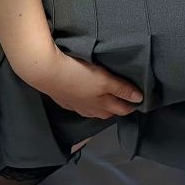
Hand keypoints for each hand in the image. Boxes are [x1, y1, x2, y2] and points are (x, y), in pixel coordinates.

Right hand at [26, 46, 143, 118]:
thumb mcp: (104, 80)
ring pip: (90, 110)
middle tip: (124, 101)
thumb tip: (139, 99)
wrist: (46, 72)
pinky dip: (83, 103)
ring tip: (105, 101)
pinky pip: (76, 104)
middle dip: (116, 109)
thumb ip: (121, 89)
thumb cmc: (78, 74)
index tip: (139, 102)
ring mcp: (73, 103)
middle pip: (105, 113)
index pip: (120, 109)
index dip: (130, 106)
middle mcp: (88, 107)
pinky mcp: (61, 97)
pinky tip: (81, 97)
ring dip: (99, 107)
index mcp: (101, 104)